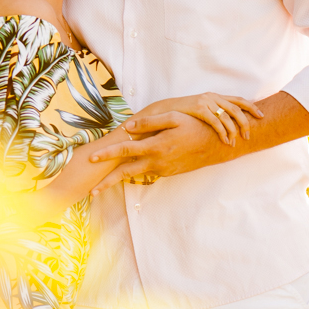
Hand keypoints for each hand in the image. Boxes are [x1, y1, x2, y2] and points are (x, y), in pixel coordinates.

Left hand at [88, 111, 233, 194]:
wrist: (217, 146)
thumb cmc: (196, 127)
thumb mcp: (174, 117)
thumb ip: (150, 122)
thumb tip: (129, 127)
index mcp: (156, 146)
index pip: (125, 151)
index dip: (107, 154)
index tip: (92, 158)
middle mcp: (157, 161)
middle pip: (126, 173)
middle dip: (107, 182)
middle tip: (91, 191)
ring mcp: (163, 170)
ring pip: (136, 175)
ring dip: (119, 180)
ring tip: (102, 184)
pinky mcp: (168, 173)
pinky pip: (148, 173)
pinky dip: (135, 174)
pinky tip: (126, 171)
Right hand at [157, 92, 263, 144]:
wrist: (163, 110)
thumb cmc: (182, 114)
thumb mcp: (200, 109)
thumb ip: (213, 112)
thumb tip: (228, 123)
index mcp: (215, 96)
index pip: (239, 100)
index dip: (252, 107)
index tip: (261, 116)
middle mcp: (212, 97)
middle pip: (236, 108)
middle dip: (245, 122)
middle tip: (248, 135)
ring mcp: (205, 101)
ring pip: (227, 116)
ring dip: (233, 130)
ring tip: (235, 142)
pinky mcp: (198, 108)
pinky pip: (216, 122)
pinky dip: (223, 132)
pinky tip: (225, 140)